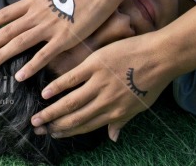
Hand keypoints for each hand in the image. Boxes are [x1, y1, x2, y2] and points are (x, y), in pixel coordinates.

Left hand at [0, 0, 121, 81]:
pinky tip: (19, 76)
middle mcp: (36, 14)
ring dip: (2, 54)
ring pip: (19, 42)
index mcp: (33, 2)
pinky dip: (30, 66)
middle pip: (7, 31)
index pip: (5, 14)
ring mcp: (48, 26)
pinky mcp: (64, 38)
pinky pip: (43, 55)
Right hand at [31, 32, 173, 140]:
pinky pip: (72, 79)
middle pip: (74, 118)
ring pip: (70, 102)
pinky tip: (45, 93)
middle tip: (37, 128)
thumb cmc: (151, 81)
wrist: (159, 57)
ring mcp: (99, 84)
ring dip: (51, 111)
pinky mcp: (95, 66)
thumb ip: (121, 122)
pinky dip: (57, 87)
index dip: (67, 132)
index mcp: (114, 113)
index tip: (53, 134)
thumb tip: (112, 138)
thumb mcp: (139, 106)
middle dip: (54, 125)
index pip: (86, 126)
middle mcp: (104, 102)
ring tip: (36, 117)